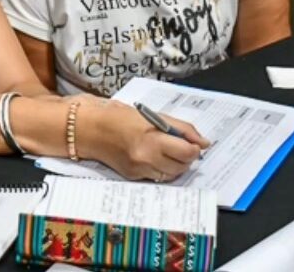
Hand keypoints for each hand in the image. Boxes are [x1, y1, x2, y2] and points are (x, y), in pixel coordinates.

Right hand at [82, 98, 208, 181]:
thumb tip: (203, 141)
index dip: (194, 148)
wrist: (90, 129)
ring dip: (175, 165)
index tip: (194, 143)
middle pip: (182, 166)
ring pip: (171, 175)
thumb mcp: (153, 116)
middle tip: (182, 147)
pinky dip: (161, 168)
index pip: (187, 152)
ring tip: (167, 151)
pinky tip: (152, 157)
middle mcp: (146, 158)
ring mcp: (139, 170)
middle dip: (187, 158)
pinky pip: (157, 177)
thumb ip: (181, 128)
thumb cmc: (120, 117)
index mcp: (152, 139)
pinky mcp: (133, 177)